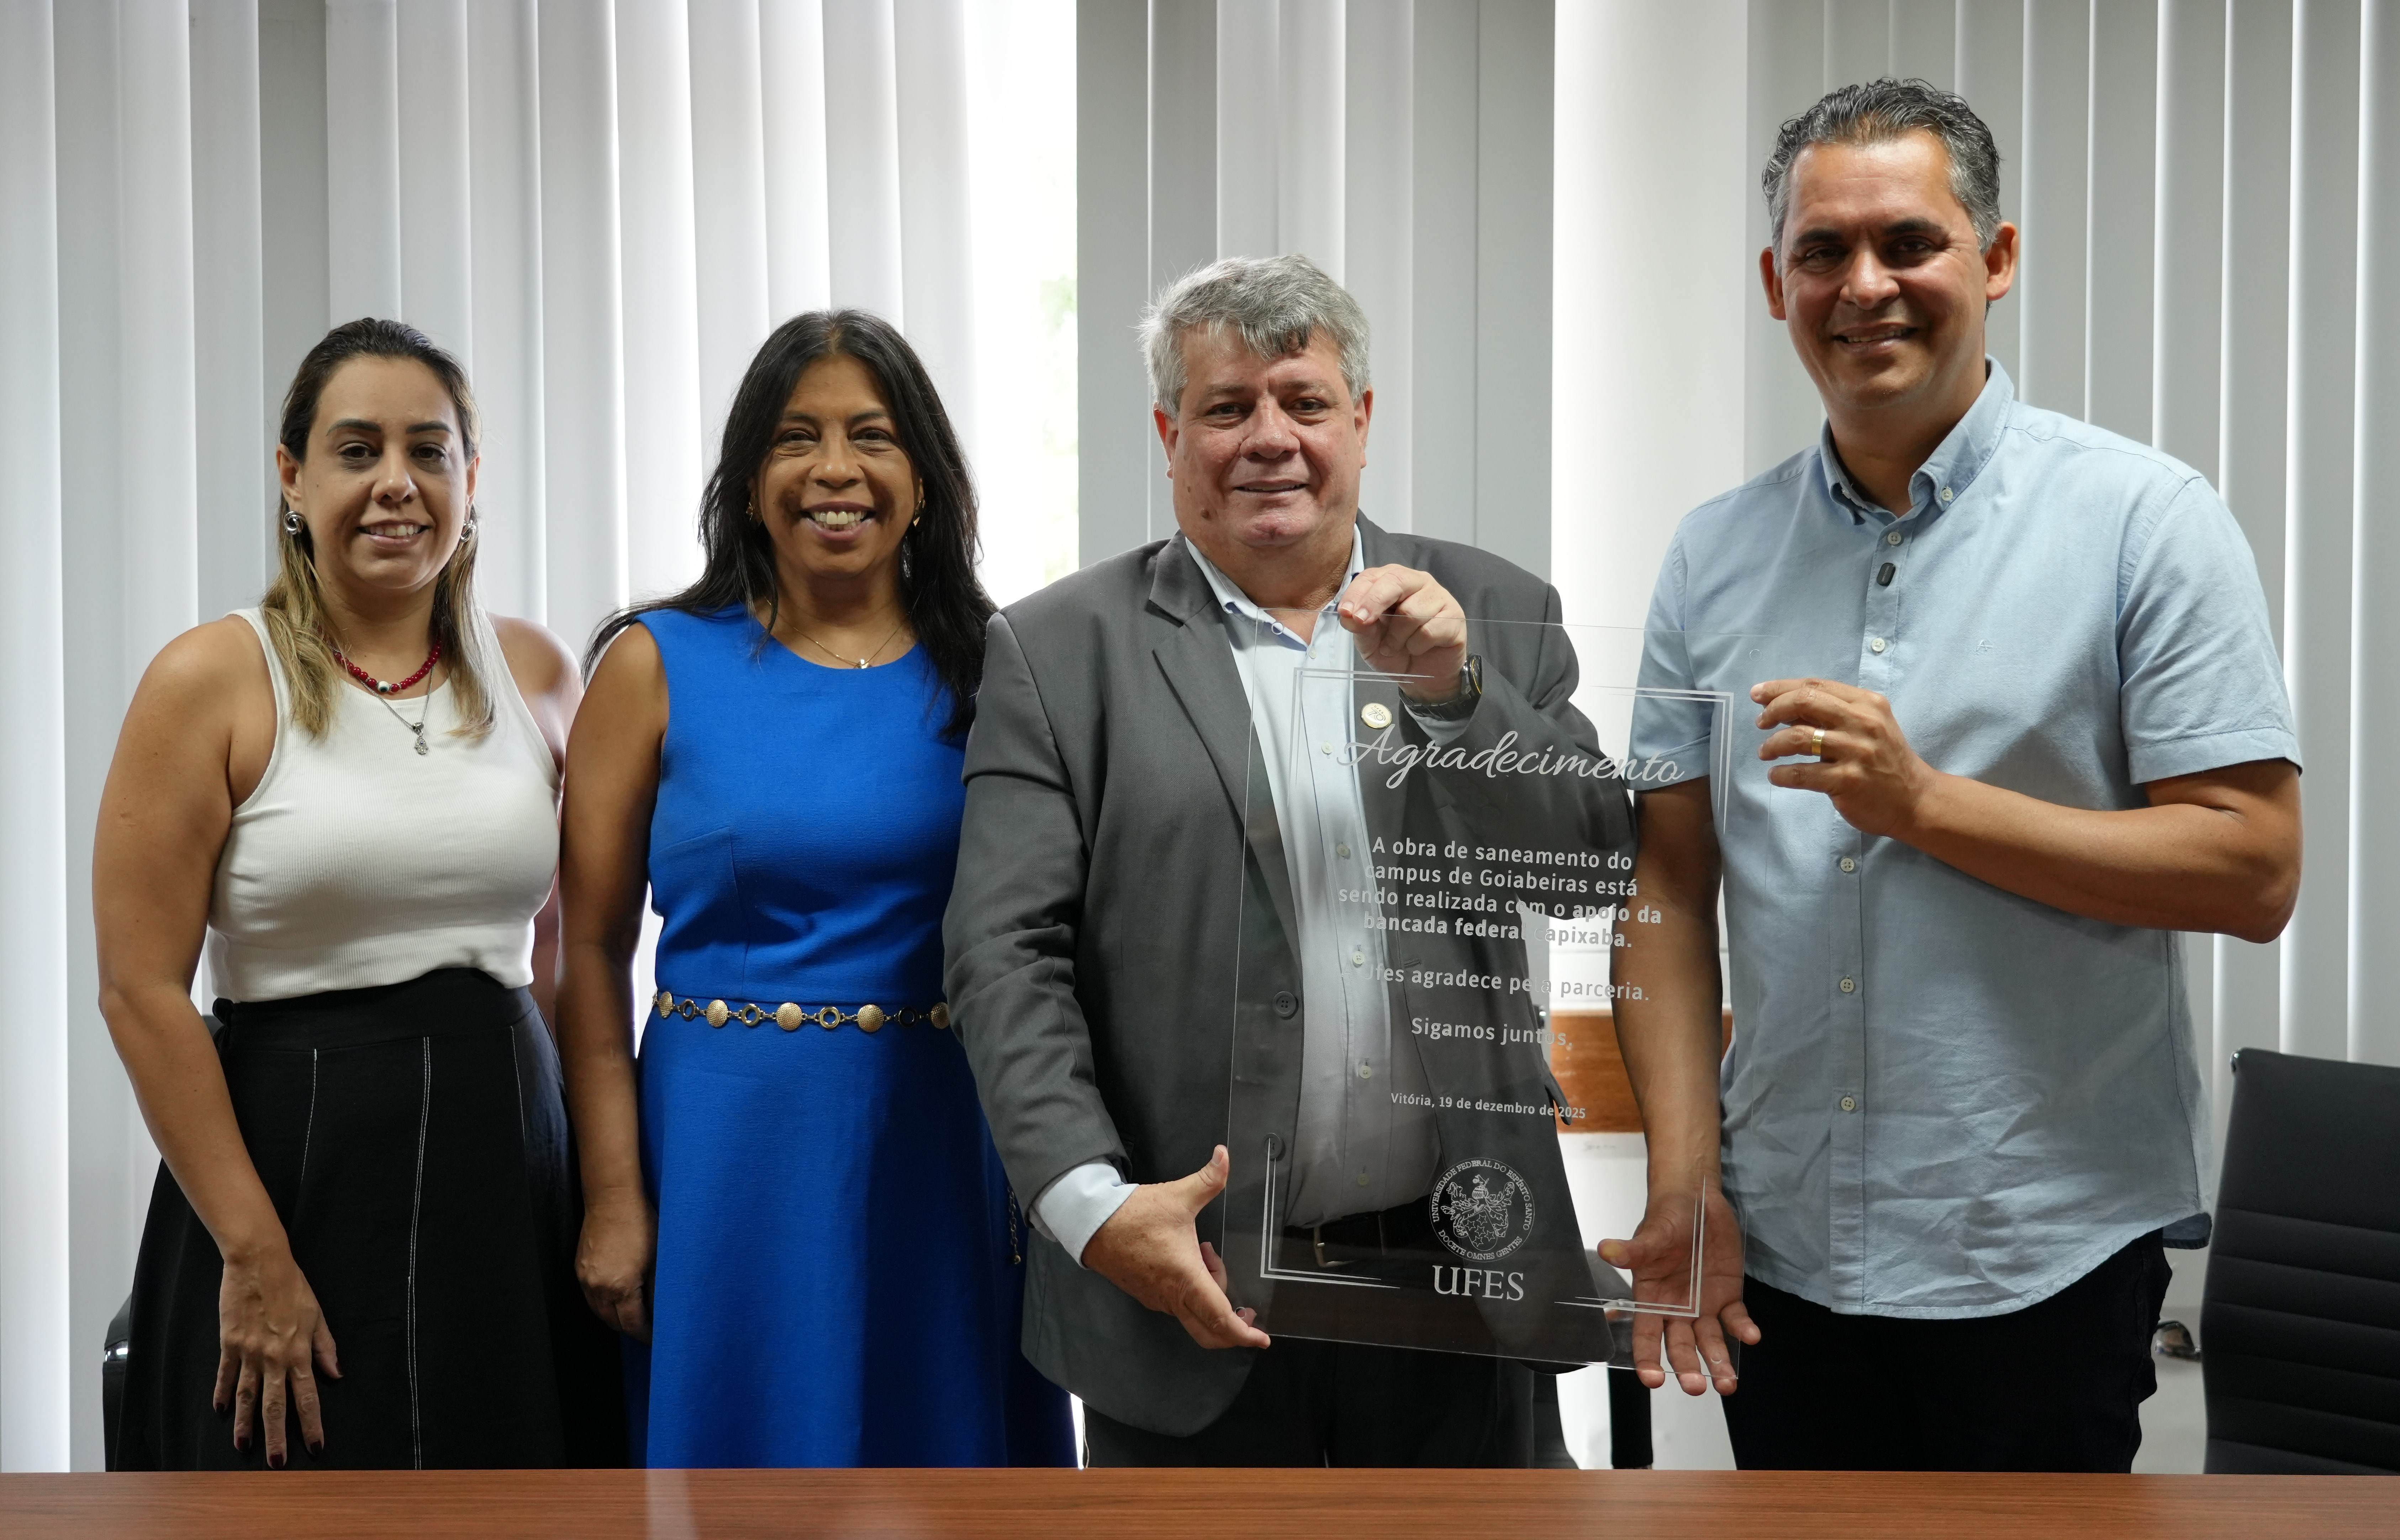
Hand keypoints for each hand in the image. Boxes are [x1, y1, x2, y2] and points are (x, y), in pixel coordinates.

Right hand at [214, 1244, 338, 1465]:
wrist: (259, 1263)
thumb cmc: (292, 1286)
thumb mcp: (317, 1315)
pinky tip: (222, 1412)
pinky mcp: (229, 1344)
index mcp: (298, 1352)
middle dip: (276, 1436)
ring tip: (244, 1448)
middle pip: (275, 1405)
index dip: (311, 1424)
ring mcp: (248, 1352)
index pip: (308, 1396)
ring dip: (246, 1424)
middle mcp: (273, 1358)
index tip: (314, 1446)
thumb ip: (325, 1348)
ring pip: (248, 1396)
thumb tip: (335, 1375)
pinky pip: (226, 1375)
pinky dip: (223, 1394)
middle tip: (276, 1463)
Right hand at [576, 1192, 655, 1341]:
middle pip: (612, 1323)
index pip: (631, 1324)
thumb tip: (660, 1309)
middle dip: (629, 1328)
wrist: (612, 1199)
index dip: (645, 1334)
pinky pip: (589, 1297)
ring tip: (632, 1316)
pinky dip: (602, 1303)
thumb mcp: (657, 1258)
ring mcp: (585, 1279)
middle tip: (646, 1328)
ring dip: (614, 1318)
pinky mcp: (579, 1269)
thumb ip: (655, 1288)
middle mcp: (599, 1287)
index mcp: (621, 1286)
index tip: (655, 1337)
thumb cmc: (640, 1223)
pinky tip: (616, 1299)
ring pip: (598, 1312)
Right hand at [1080, 1146, 1271, 1350]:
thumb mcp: (1178, 1195)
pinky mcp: (1148, 1296)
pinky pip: (1179, 1305)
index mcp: (1186, 1279)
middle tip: (1248, 1310)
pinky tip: (1191, 1259)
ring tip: (1207, 1253)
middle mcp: (1173, 1297)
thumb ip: (1209, 1178)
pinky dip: (1194, 1291)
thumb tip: (1225, 1154)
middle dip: (1234, 1326)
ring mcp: (1158, 1300)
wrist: (1092, 1224)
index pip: (1221, 1319)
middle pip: (1210, 1332)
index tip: (1262, 1339)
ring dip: (1211, 1294)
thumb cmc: (1135, 1214)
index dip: (1245, 1333)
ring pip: (1195, 1313)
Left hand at [1337, 566, 1466, 700]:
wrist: (1424, 677)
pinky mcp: (1454, 616)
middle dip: (1374, 602)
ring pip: (1411, 611)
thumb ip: (1359, 627)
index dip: (1357, 593)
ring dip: (1396, 637)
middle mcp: (1417, 582)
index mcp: (1392, 581)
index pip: (1372, 576)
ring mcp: (1439, 597)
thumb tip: (1349, 615)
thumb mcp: (1369, 643)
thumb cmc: (1395, 652)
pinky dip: (1416, 646)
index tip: (1346, 613)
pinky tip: (1416, 649)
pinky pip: (1429, 630)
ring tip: (1395, 647)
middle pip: (1395, 581)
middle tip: (1363, 622)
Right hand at [1599, 1183, 1756, 1395]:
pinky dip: (1743, 1329)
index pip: (1646, 1336)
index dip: (1647, 1359)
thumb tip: (1606, 1250)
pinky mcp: (1728, 1297)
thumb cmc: (1667, 1218)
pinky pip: (1736, 1320)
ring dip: (1718, 1363)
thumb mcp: (1651, 1235)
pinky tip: (1751, 1336)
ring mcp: (1704, 1307)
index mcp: (1652, 1299)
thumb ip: (1633, 1249)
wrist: (1697, 1202)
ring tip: (1727, 1384)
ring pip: (1710, 1342)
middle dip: (1688, 1368)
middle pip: (1680, 1347)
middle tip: (1696, 1386)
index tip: (1652, 1380)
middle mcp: (1677, 1310)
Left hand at [1752, 676, 1938, 837]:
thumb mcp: (1868, 726)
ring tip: (1765, 752)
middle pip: (1804, 701)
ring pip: (1798, 737)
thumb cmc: (1885, 760)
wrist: (1916, 799)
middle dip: (1774, 709)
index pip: (1815, 685)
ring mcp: (1856, 751)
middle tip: (1760, 722)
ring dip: (1773, 744)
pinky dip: (1782, 774)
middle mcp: (1863, 722)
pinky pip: (1802, 773)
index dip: (1780, 688)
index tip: (1758, 694)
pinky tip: (1776, 776)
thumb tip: (1784, 706)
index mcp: (1867, 703)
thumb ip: (1833, 713)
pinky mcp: (1848, 781)